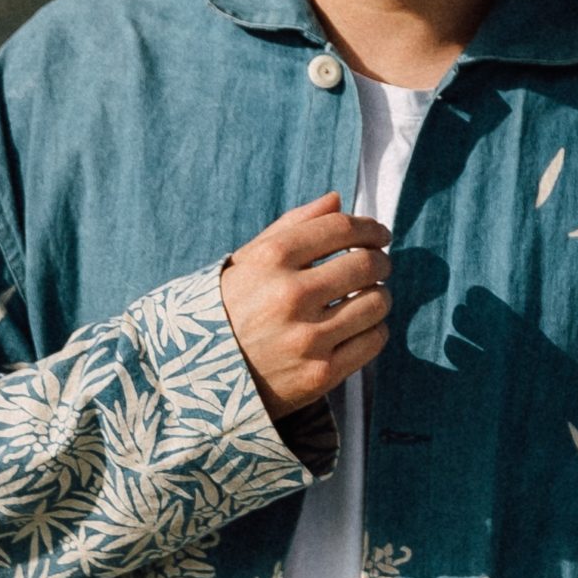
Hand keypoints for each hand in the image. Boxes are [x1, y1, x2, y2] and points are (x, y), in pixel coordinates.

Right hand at [219, 192, 392, 417]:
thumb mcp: (247, 261)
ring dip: (380, 295)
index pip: (341, 228)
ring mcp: (305, 338)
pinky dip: (374, 329)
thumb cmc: (229, 309)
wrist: (197, 377)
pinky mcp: (319, 374)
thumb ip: (292, 226)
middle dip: (381, 260)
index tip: (379, 234)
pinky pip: (373, 340)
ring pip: (376, 302)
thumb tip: (337, 199)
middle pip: (366, 264)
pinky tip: (360, 326)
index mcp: (270, 259)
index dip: (370, 227)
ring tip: (368, 296)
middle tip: (379, 265)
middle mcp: (289, 296)